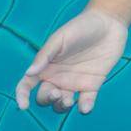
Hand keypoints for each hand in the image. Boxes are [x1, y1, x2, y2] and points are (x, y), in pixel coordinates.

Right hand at [14, 7, 128, 114]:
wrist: (108, 22)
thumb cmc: (80, 27)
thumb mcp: (60, 38)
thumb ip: (45, 55)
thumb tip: (29, 73)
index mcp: (45, 67)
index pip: (27, 85)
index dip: (22, 96)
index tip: (23, 105)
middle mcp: (57, 77)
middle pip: (44, 97)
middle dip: (47, 99)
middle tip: (57, 93)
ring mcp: (75, 82)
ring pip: (62, 104)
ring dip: (62, 107)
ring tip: (69, 101)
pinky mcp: (93, 84)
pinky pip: (86, 101)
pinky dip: (84, 108)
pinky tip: (85, 108)